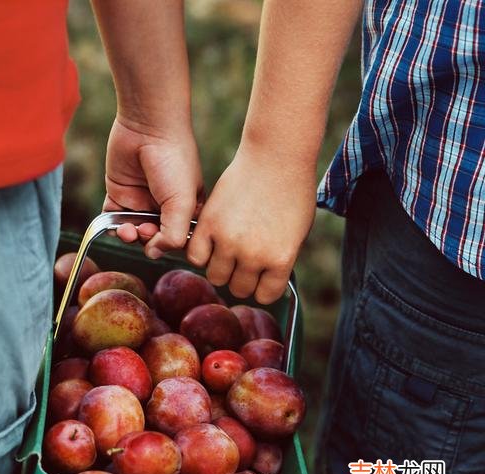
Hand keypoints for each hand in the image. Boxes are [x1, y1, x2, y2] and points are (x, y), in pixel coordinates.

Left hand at [103, 114, 203, 257]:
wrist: (147, 127)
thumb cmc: (174, 161)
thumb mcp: (182, 202)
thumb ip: (173, 234)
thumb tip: (154, 254)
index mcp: (187, 209)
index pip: (178, 240)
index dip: (169, 246)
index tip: (164, 241)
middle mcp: (165, 207)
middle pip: (154, 239)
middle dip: (148, 240)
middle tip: (145, 230)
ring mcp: (142, 201)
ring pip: (133, 232)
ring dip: (129, 236)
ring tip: (128, 230)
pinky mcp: (120, 194)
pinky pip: (114, 219)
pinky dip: (113, 226)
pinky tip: (117, 226)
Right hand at [187, 147, 314, 303]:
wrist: (276, 157)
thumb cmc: (292, 192)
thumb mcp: (297, 234)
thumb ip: (278, 260)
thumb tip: (261, 280)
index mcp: (280, 260)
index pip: (265, 295)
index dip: (262, 286)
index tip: (260, 275)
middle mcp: (254, 256)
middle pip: (238, 288)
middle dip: (241, 277)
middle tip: (242, 259)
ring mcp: (229, 240)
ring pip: (216, 276)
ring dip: (220, 266)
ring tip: (226, 248)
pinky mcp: (209, 224)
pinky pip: (195, 256)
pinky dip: (201, 253)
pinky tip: (210, 241)